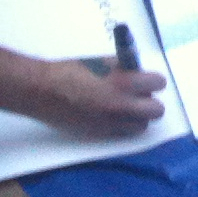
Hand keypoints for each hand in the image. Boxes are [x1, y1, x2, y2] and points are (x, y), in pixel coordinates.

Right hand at [26, 59, 166, 136]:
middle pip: (155, 111)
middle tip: (141, 96)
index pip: (157, 84)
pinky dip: (122, 125)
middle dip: (151, 102)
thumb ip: (122, 68)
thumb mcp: (101, 62)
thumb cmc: (69, 71)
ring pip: (140, 127)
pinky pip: (120, 133)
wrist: (40, 91)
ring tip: (126, 107)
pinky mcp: (96, 134)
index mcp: (122, 84)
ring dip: (138, 117)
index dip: (154, 80)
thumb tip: (136, 71)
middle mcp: (119, 107)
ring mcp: (108, 124)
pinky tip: (111, 115)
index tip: (149, 80)